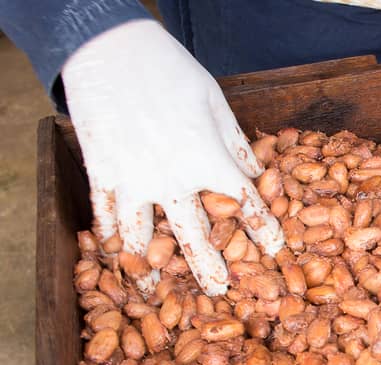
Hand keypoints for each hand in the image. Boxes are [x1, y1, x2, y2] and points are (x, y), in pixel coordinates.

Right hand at [61, 20, 282, 295]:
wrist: (107, 47)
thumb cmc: (170, 70)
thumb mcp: (216, 103)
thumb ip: (237, 146)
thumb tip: (258, 177)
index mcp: (207, 160)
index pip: (245, 207)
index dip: (263, 231)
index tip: (275, 252)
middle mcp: (170, 179)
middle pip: (195, 237)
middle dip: (208, 268)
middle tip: (221, 294)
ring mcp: (130, 180)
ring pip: (141, 238)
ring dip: (148, 268)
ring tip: (153, 291)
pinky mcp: (99, 173)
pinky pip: (105, 216)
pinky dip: (108, 240)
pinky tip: (114, 256)